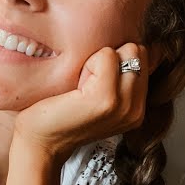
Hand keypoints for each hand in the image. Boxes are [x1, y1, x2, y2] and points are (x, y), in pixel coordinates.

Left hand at [13, 44, 148, 164]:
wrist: (39, 142)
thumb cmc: (61, 113)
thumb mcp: (100, 94)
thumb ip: (120, 73)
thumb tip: (139, 42)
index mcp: (138, 107)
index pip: (145, 56)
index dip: (118, 58)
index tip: (95, 82)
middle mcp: (136, 109)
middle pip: (138, 50)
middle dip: (111, 57)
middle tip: (87, 83)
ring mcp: (124, 106)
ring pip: (126, 50)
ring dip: (99, 60)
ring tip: (81, 86)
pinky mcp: (106, 100)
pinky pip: (107, 56)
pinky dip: (88, 65)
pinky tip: (76, 88)